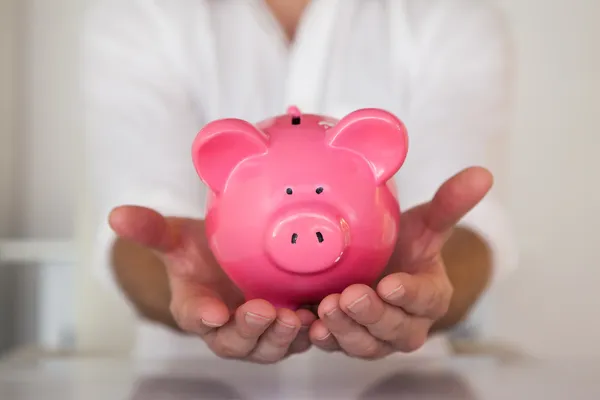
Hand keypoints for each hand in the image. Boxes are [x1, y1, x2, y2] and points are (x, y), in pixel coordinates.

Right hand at [109, 208, 315, 363]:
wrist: (228, 258)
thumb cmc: (200, 252)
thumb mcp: (177, 237)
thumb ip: (152, 229)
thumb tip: (116, 215)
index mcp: (195, 307)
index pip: (193, 316)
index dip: (202, 315)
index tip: (212, 312)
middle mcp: (225, 327)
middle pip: (234, 342)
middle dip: (248, 330)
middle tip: (262, 310)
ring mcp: (256, 332)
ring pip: (267, 348)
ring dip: (280, 337)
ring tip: (293, 317)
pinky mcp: (284, 327)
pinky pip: (297, 340)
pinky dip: (309, 335)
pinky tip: (319, 320)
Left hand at [307, 167, 492, 358]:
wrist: (376, 264)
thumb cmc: (403, 245)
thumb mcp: (424, 224)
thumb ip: (450, 204)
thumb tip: (482, 174)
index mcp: (432, 296)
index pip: (425, 299)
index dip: (409, 294)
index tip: (390, 284)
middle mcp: (408, 325)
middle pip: (394, 329)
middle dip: (372, 315)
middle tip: (350, 296)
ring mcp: (378, 339)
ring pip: (365, 344)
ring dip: (345, 330)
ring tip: (326, 308)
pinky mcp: (349, 342)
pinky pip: (337, 348)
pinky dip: (323, 340)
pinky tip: (308, 326)